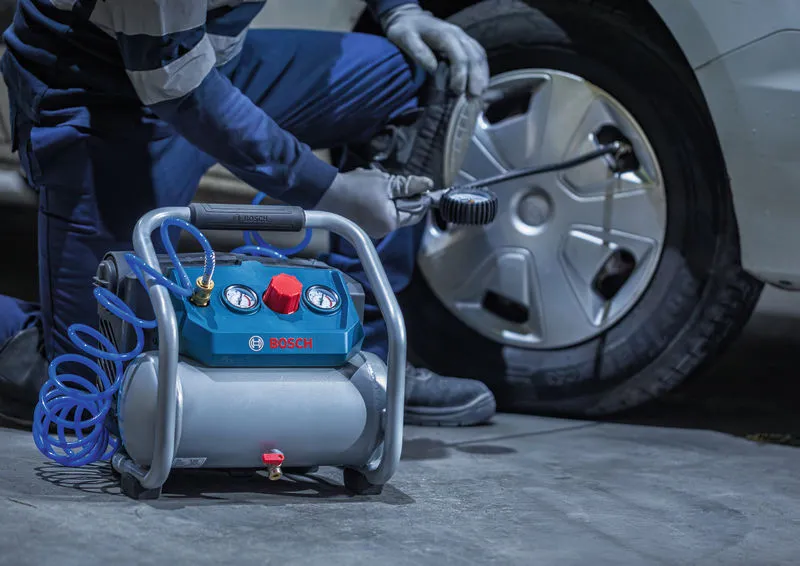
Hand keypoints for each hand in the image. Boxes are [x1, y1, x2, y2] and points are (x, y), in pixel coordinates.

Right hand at [314, 167, 433, 238]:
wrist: (327, 193)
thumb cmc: (356, 188)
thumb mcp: (387, 183)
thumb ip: (409, 186)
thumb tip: (428, 185)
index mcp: (392, 222)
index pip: (417, 211)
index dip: (422, 197)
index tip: (421, 185)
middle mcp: (384, 230)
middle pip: (406, 213)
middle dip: (405, 197)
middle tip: (396, 182)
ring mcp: (375, 230)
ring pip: (394, 212)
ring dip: (392, 198)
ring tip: (380, 185)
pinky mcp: (366, 225)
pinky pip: (382, 213)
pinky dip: (382, 202)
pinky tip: (372, 192)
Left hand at [381, 4, 488, 97]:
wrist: (409, 18)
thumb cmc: (405, 30)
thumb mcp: (403, 37)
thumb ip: (417, 51)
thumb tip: (433, 69)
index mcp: (445, 35)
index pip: (459, 56)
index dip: (461, 75)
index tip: (457, 91)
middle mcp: (458, 34)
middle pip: (474, 57)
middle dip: (476, 78)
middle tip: (474, 97)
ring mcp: (463, 37)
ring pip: (479, 55)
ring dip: (481, 75)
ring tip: (479, 94)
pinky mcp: (465, 42)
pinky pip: (479, 54)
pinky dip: (482, 70)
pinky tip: (480, 83)